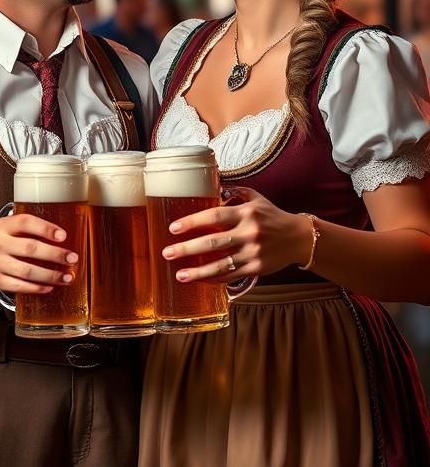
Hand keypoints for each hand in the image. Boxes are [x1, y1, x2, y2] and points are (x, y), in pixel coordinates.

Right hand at [0, 214, 78, 294]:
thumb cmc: (3, 243)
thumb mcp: (11, 229)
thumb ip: (32, 230)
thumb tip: (64, 238)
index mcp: (4, 226)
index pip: (26, 223)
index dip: (46, 229)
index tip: (63, 236)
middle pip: (30, 248)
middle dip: (55, 254)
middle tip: (72, 258)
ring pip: (27, 271)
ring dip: (50, 275)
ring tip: (67, 277)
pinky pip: (20, 286)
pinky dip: (37, 288)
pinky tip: (50, 287)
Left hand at [162, 188, 311, 283]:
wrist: (299, 238)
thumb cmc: (272, 216)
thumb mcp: (255, 198)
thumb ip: (233, 192)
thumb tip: (209, 186)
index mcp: (246, 212)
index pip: (214, 215)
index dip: (192, 222)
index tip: (173, 228)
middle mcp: (249, 233)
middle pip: (213, 242)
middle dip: (187, 249)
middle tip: (167, 253)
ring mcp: (253, 253)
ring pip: (220, 264)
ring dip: (198, 272)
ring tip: (180, 275)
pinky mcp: (257, 268)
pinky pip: (231, 275)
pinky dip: (214, 279)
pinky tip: (200, 280)